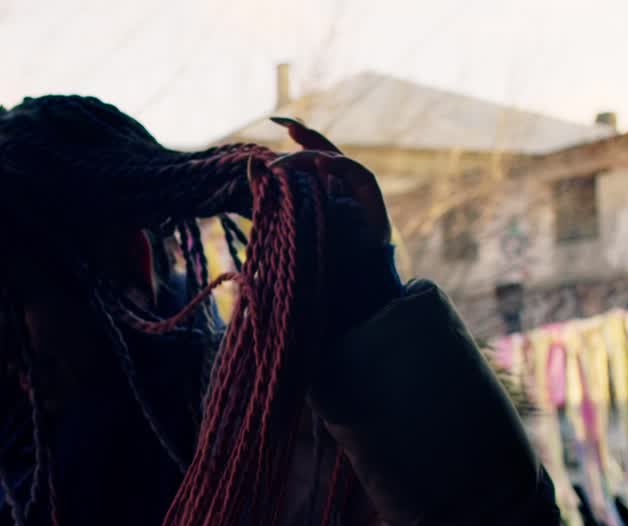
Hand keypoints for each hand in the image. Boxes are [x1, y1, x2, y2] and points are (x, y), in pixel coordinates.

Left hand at [269, 118, 401, 335]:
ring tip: (286, 169)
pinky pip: (361, 177)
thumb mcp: (286, 231)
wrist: (348, 303)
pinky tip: (321, 167)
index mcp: (323, 196)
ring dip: (312, 159)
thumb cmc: (316, 272)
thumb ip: (272, 201)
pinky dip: (341, 168)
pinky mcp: (375, 207)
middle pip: (325, 154)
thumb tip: (251, 166)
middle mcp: (343, 193)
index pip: (313, 157)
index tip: (278, 121)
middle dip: (302, 146)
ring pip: (339, 163)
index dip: (300, 135)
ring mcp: (360, 199)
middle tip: (273, 163)